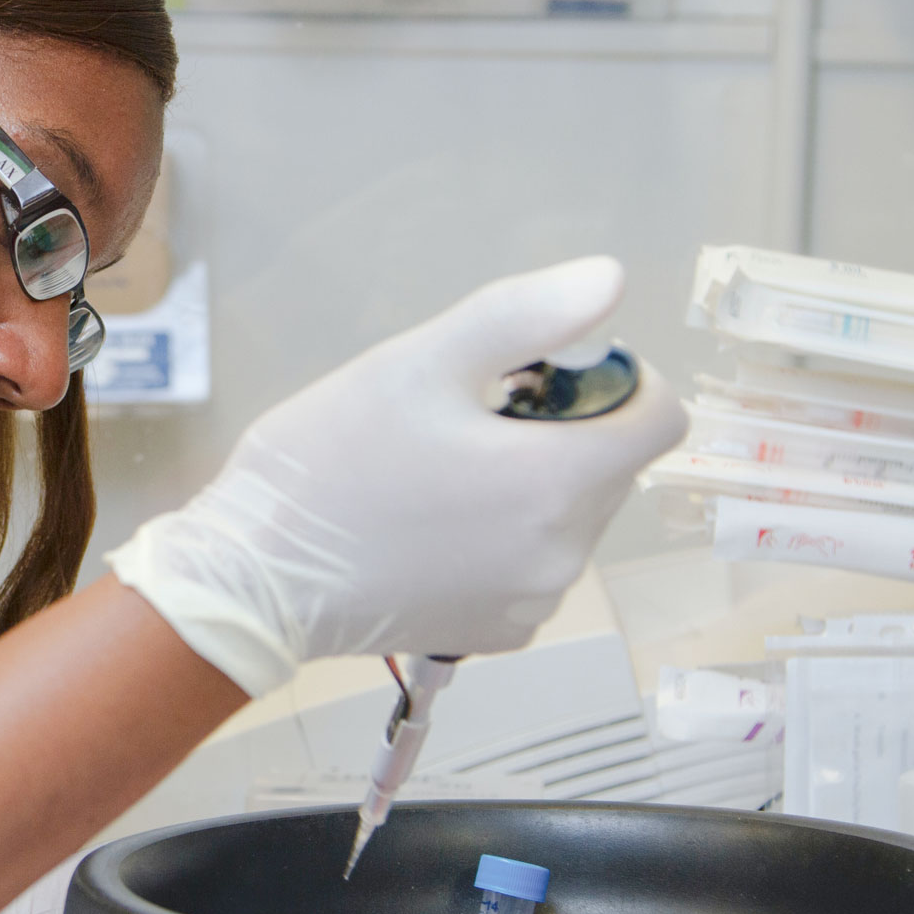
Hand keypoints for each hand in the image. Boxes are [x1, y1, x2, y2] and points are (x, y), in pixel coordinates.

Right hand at [107, 257, 686, 696]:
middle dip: (560, 429)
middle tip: (465, 417)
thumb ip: (522, 316)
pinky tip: (432, 526)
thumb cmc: (326, 460)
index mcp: (555, 481)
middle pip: (612, 465)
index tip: (540, 372)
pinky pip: (536, 565)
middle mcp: (563, 554)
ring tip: (439, 473)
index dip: (616, 378)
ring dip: (534, 484)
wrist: (253, 579)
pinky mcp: (501, 633)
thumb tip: (610, 280)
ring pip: (574, 515)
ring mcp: (533, 601)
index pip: (660, 417)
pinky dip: (506, 538)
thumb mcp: (416, 363)